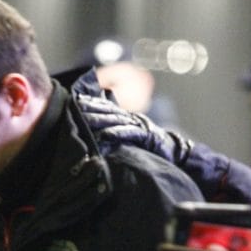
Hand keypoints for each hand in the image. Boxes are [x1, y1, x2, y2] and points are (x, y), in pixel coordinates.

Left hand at [75, 93, 193, 164]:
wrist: (173, 151)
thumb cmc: (152, 145)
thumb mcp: (134, 133)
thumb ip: (120, 127)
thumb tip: (100, 130)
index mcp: (129, 117)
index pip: (109, 107)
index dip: (94, 102)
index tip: (79, 100)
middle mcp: (133, 118)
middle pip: (110, 111)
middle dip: (93, 107)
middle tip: (77, 106)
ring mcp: (139, 126)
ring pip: (117, 120)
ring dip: (101, 119)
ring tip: (86, 120)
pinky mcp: (146, 136)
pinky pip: (129, 133)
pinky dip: (116, 133)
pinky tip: (105, 135)